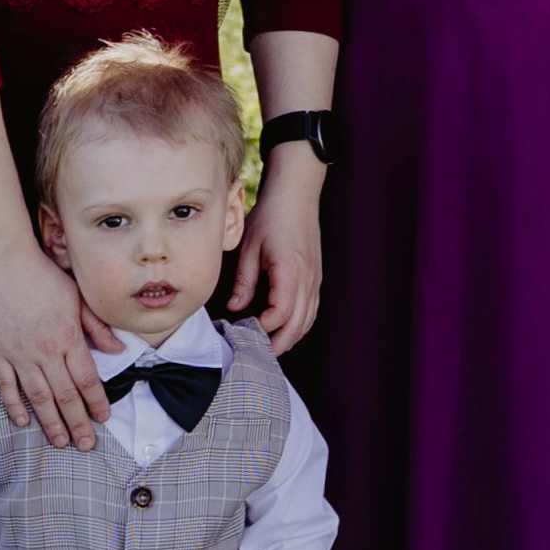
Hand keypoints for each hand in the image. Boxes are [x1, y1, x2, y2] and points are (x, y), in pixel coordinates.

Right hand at [0, 247, 120, 449]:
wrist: (3, 262)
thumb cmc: (44, 275)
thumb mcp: (79, 297)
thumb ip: (97, 327)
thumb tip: (120, 349)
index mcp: (67, 337)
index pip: (86, 379)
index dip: (96, 402)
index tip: (103, 419)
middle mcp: (44, 351)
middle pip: (64, 395)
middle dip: (77, 423)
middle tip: (86, 445)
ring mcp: (18, 353)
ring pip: (36, 396)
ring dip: (49, 422)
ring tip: (60, 442)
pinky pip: (5, 385)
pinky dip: (13, 405)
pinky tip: (23, 422)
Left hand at [230, 150, 323, 353]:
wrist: (297, 194)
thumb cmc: (272, 215)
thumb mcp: (249, 247)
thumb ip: (243, 281)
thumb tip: (234, 307)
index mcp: (290, 271)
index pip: (280, 313)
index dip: (263, 328)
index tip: (244, 330)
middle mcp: (308, 279)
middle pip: (298, 324)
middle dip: (279, 343)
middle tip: (257, 355)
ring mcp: (315, 278)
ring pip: (308, 319)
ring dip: (291, 336)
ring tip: (270, 348)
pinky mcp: (316, 276)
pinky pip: (312, 308)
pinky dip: (300, 323)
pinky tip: (285, 327)